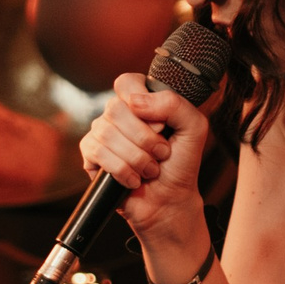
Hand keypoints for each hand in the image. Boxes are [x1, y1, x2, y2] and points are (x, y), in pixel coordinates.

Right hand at [77, 70, 212, 269]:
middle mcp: (118, 115)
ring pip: (107, 133)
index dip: (142, 100)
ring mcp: (101, 133)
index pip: (127, 82)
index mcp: (141, 102)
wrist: (169, 201)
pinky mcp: (90, 155)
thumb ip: (175, 104)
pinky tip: (133, 179)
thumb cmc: (180, 164)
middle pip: (115, 108)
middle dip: (145, 138)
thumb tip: (135, 102)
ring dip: (137, 158)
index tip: (161, 124)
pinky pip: (98, 153)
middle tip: (161, 153)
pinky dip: (122, 170)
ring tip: (150, 170)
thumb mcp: (194, 128)